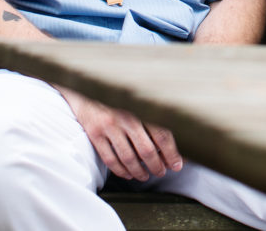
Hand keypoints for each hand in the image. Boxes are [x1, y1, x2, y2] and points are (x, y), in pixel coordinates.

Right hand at [55, 85, 183, 180]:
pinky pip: (110, 159)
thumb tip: (172, 148)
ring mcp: (110, 126)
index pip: (162, 135)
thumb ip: (155, 124)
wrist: (88, 89)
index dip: (172, 153)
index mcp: (142, 108)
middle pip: (147, 150)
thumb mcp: (139, 106)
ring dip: (139, 172)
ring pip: (128, 158)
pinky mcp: (95, 134)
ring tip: (145, 176)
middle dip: (156, 166)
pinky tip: (127, 174)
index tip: (177, 165)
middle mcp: (127, 116)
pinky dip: (121, 171)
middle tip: (160, 172)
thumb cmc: (120, 100)